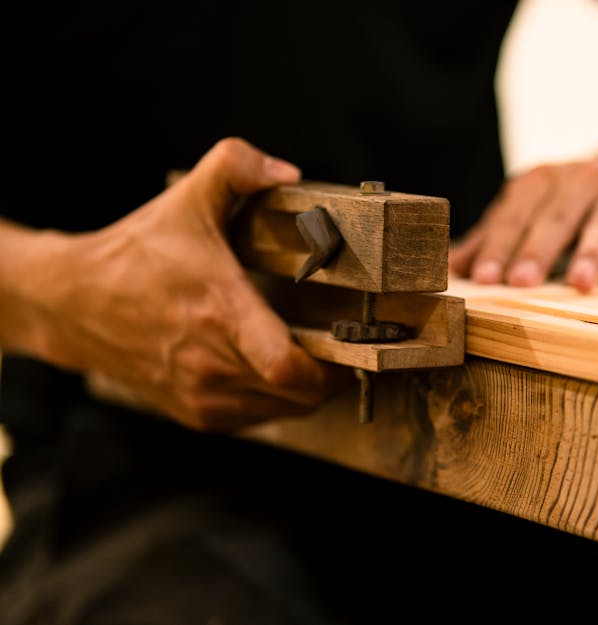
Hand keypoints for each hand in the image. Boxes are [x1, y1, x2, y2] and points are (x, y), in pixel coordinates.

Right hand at [35, 138, 351, 430]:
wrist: (72, 302)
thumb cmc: (134, 254)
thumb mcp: (186, 199)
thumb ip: (236, 167)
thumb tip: (287, 171)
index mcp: (221, 314)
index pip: (287, 366)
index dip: (331, 367)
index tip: (352, 347)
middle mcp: (213, 364)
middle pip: (300, 395)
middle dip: (330, 375)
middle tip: (342, 348)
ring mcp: (202, 395)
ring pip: (283, 411)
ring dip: (305, 390)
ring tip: (313, 358)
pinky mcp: (195, 413)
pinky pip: (257, 419)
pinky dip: (276, 401)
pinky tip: (275, 372)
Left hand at [449, 156, 597, 292]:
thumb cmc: (570, 204)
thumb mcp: (530, 212)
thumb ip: (491, 239)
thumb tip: (449, 270)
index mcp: (541, 180)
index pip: (514, 214)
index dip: (498, 245)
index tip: (484, 277)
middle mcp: (580, 178)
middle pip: (555, 218)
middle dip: (537, 251)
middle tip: (520, 283)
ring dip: (590, 253)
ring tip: (578, 284)